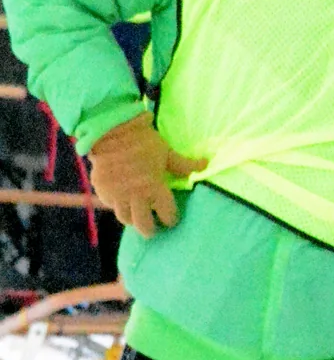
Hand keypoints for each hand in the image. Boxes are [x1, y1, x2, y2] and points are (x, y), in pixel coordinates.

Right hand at [88, 112, 204, 237]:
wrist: (110, 129)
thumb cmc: (143, 141)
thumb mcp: (167, 152)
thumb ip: (184, 165)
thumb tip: (206, 164)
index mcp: (156, 188)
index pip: (167, 215)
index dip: (170, 218)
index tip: (170, 217)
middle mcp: (136, 196)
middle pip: (144, 227)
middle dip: (150, 229)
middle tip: (153, 225)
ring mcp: (117, 194)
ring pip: (125, 218)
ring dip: (132, 218)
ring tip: (137, 213)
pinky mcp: (102, 189)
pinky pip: (110, 204)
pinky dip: (116, 204)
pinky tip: (121, 199)